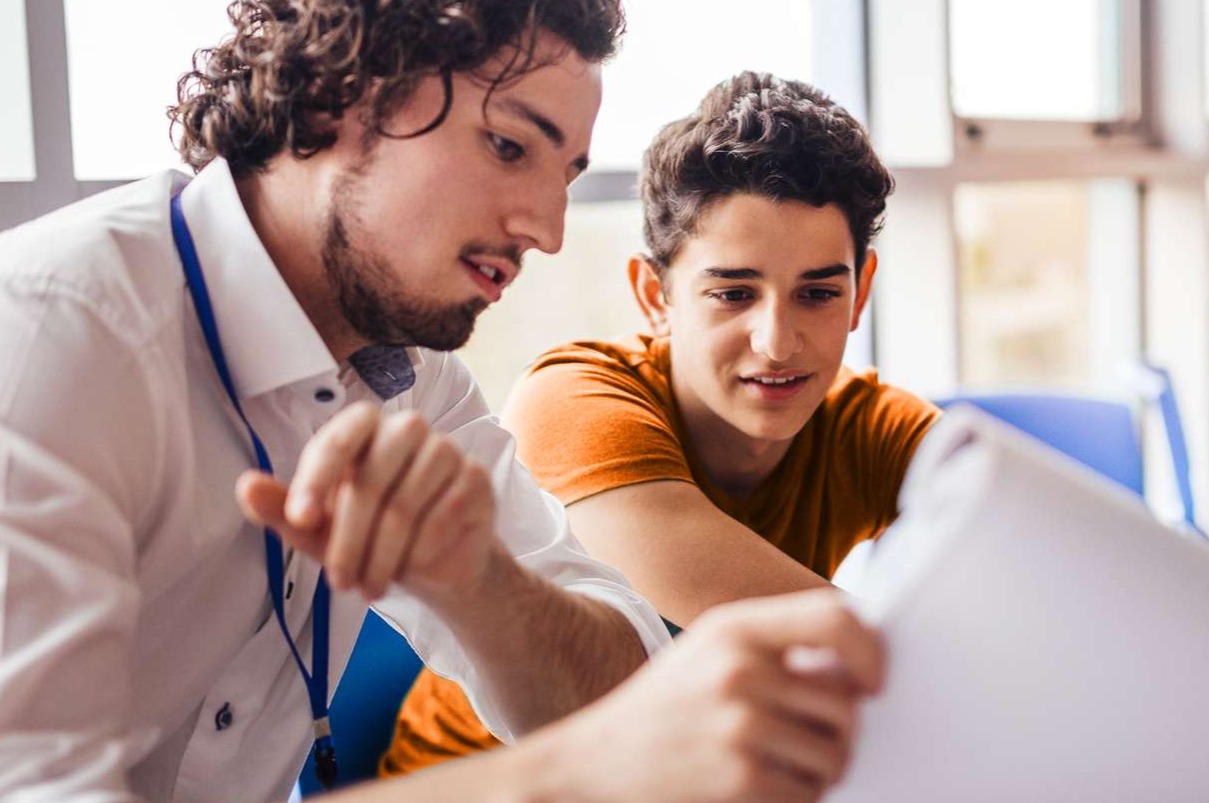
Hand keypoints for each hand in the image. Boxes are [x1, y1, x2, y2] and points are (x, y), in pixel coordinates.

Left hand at [235, 401, 497, 600]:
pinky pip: (443, 517)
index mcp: (364, 428)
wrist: (438, 564)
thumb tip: (246, 487)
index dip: (317, 479)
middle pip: (370, 481)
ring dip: (383, 557)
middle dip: (348, 540)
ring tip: (370, 586)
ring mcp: (446, 450)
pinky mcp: (476, 477)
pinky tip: (413, 566)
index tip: (299, 519)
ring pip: (405, 506)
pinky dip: (421, 552)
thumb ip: (284, 508)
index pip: (338, 439)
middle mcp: (407, 428)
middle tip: (338, 583)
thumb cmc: (374, 537)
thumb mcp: (321, 530)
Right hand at [543, 590, 883, 802]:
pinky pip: (810, 792)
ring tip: (785, 764)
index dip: (871, 650)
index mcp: (734, 628)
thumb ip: (776, 646)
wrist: (594, 762)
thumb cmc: (664, 707)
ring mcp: (739, 725)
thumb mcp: (710, 652)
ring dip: (823, 768)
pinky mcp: (740, 779)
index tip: (874, 681)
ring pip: (836, 752)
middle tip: (816, 739)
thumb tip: (857, 666)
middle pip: (845, 700)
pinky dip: (800, 797)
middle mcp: (738, 669)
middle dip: (842, 729)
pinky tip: (765, 786)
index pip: (836, 617)